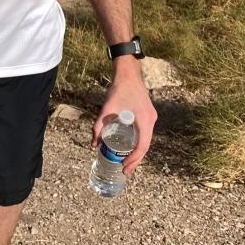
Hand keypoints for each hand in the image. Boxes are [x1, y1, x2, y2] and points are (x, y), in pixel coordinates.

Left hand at [92, 58, 156, 174]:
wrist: (128, 74)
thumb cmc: (119, 90)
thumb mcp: (106, 110)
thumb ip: (98, 127)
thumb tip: (93, 145)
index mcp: (144, 120)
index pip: (142, 146)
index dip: (134, 159)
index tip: (124, 166)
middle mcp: (151, 121)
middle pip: (146, 146)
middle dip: (136, 160)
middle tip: (126, 171)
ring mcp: (151, 118)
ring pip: (146, 140)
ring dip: (138, 153)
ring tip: (128, 163)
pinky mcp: (148, 115)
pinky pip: (145, 134)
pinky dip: (138, 143)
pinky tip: (130, 148)